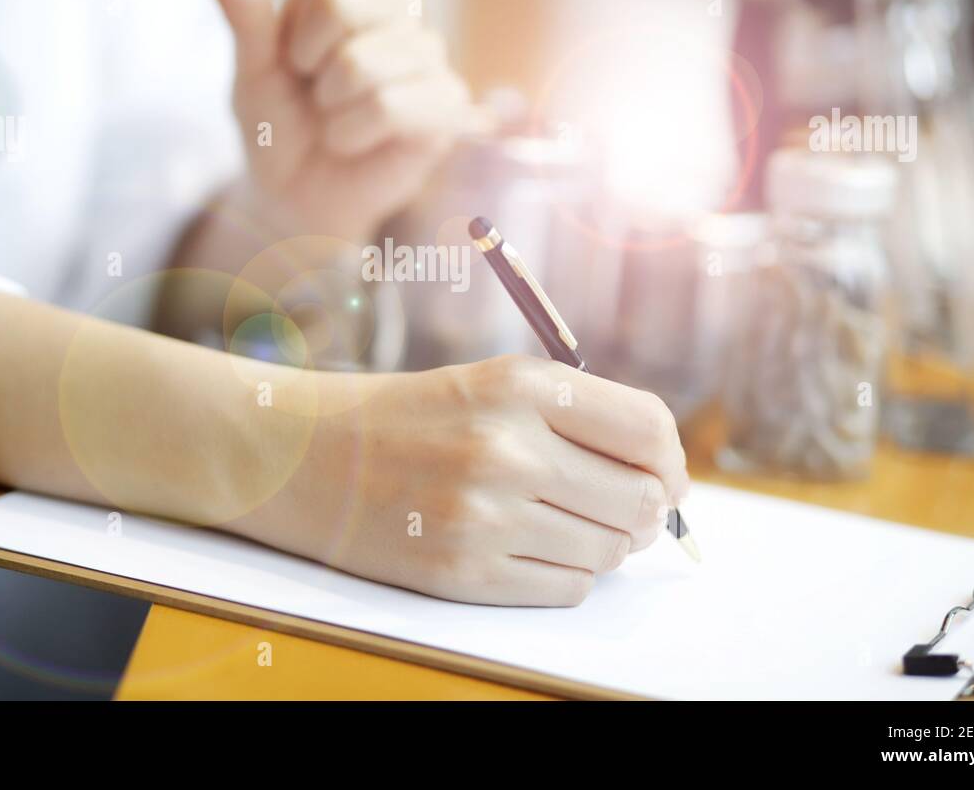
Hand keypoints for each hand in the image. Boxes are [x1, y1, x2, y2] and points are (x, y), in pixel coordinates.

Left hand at [206, 0, 471, 242]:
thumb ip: (246, 21)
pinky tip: (353, 139)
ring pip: (362, 62)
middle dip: (303, 55)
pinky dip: (352, 133)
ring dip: (328, 105)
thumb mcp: (252, 74)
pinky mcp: (447, 101)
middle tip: (307, 84)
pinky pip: (389, 106)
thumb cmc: (282, 125)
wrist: (302, 196)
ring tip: (332, 117)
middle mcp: (393, 7)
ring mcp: (426, 52)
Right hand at [224, 355, 689, 605]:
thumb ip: (579, 418)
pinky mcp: (461, 574)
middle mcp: (506, 449)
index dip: (673, 460)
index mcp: (519, 385)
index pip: (648, 429)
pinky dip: (564, 573)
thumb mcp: (492, 385)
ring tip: (560, 521)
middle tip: (617, 506)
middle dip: (644, 510)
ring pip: (608, 552)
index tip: (667, 476)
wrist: (301, 455)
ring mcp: (483, 516)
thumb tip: (666, 482)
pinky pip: (565, 588)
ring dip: (602, 543)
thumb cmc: (408, 417)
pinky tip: (528, 546)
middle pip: (639, 500)